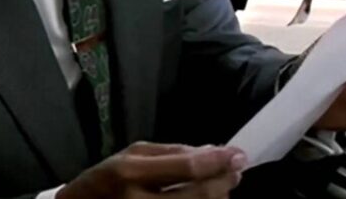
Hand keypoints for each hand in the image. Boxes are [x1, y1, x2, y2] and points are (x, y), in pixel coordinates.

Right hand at [56, 142, 246, 198]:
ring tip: (220, 186)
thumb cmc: (106, 180)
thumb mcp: (132, 154)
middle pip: (199, 196)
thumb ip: (173, 152)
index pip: (186, 167)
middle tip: (235, 170)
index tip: (239, 155)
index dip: (218, 161)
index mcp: (131, 173)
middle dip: (223, 181)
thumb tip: (214, 152)